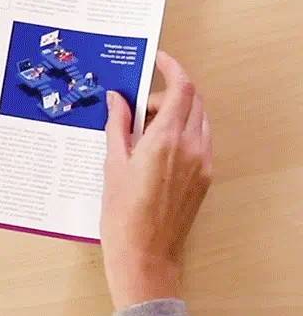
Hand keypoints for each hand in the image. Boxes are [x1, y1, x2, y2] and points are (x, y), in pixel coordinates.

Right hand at [101, 51, 212, 309]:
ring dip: (176, 112)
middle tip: (137, 104)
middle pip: (192, 101)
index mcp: (165, 140)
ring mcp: (201, 164)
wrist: (145, 256)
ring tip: (143, 128)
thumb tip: (117, 99)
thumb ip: (118, 125)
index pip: (181, 89)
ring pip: (198, 120)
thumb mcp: (112, 164)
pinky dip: (182, 132)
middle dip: (167, 93)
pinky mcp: (204, 178)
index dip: (172, 68)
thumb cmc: (123, 216)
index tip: (158, 59)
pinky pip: (199, 141)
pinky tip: (154, 148)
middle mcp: (190, 148)